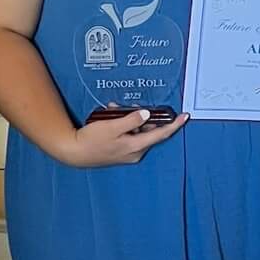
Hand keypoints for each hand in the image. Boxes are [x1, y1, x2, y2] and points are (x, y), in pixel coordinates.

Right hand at [62, 106, 187, 165]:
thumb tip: (147, 113)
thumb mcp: (112, 127)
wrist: (74, 153)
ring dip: (130, 119)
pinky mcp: (121, 151)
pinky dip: (124, 125)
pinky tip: (112, 118)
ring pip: (137, 131)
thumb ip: (131, 120)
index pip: (161, 134)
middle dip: (143, 116)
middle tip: (132, 107)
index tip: (185, 116)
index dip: (174, 124)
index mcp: (136, 146)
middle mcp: (135, 152)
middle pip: (149, 130)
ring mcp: (128, 153)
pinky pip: (129, 135)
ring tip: (115, 111)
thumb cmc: (91, 141)